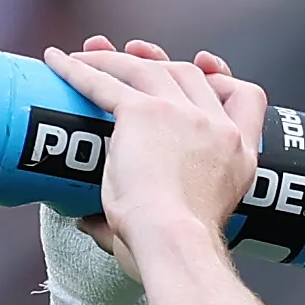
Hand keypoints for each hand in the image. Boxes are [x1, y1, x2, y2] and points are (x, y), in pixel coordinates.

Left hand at [42, 37, 263, 280]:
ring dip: (115, 58)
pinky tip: (57, 62)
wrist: (174, 242)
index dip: (224, 79)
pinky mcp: (144, 112)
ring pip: (146, 69)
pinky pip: (106, 81)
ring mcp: (181, 114)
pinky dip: (78, 69)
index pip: (247, 98)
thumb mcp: (180, 226)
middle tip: (132, 57)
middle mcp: (216, 126)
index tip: (205, 69)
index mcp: (238, 152)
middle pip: (187, 75)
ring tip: (88, 55)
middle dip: (159, 61)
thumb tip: (89, 225)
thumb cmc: (178, 250)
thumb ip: (142, 218)